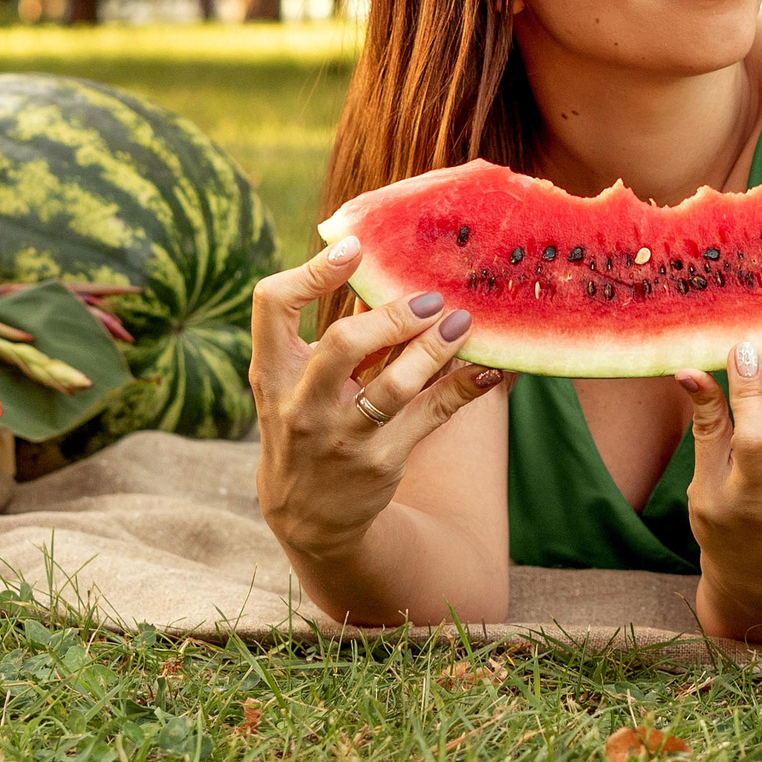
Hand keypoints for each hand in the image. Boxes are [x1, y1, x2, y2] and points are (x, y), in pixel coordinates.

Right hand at [251, 234, 505, 563]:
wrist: (307, 514)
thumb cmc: (308, 421)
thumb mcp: (297, 383)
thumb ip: (334, 336)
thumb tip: (387, 272)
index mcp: (272, 373)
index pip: (272, 305)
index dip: (311, 272)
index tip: (354, 248)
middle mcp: (301, 404)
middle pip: (343, 344)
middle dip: (392, 316)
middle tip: (430, 299)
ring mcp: (341, 437)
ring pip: (395, 385)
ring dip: (435, 349)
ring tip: (463, 322)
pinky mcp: (380, 461)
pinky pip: (431, 416)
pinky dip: (464, 388)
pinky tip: (489, 368)